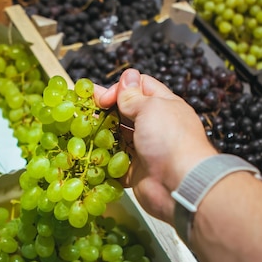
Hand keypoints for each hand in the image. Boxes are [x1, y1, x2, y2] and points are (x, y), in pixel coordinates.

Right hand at [95, 69, 217, 223]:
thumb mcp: (151, 108)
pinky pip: (117, 164)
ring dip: (102, 135)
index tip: (103, 98)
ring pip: (119, 138)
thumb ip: (134, 96)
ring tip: (82, 131)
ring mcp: (145, 150)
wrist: (179, 185)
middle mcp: (155, 127)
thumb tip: (128, 76)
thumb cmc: (170, 141)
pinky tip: (88, 155)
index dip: (120, 88)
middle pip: (126, 112)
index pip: (140, 87)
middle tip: (84, 109)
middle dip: (106, 110)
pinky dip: (105, 161)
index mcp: (163, 106)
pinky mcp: (136, 172)